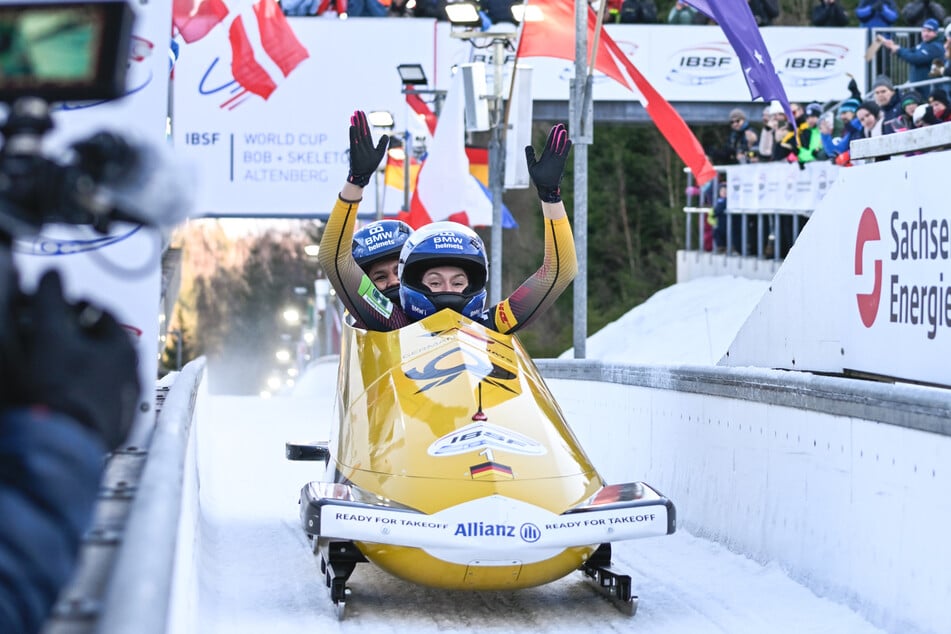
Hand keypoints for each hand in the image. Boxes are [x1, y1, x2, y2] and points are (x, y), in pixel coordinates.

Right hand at [12, 271, 139, 449]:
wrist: (59, 443)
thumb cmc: (57, 386)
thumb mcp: (48, 334)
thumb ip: (50, 299)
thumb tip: (53, 274)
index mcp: (124, 349)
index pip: (106, 315)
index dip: (79, 306)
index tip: (60, 306)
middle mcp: (134, 375)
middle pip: (107, 345)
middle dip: (81, 335)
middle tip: (56, 333)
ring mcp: (127, 403)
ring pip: (106, 374)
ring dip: (84, 364)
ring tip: (57, 364)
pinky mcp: (116, 427)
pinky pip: (102, 400)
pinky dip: (86, 391)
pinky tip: (65, 393)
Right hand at [347, 110, 387, 187]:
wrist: (363, 175)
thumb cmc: (370, 165)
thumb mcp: (379, 153)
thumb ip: (382, 144)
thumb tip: (386, 135)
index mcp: (367, 143)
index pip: (366, 130)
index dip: (364, 121)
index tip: (361, 113)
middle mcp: (361, 143)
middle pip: (361, 129)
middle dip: (359, 120)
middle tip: (356, 111)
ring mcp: (357, 146)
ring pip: (357, 133)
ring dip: (355, 124)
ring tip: (353, 115)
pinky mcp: (354, 151)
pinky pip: (354, 141)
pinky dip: (353, 134)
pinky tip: (352, 126)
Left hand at [525, 123, 571, 202]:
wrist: (544, 189)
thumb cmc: (538, 179)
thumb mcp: (531, 166)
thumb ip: (530, 156)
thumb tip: (528, 145)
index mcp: (545, 156)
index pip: (549, 143)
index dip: (552, 135)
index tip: (555, 127)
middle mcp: (552, 157)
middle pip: (556, 142)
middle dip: (558, 134)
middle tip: (561, 125)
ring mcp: (556, 160)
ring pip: (560, 147)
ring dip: (562, 139)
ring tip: (564, 130)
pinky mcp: (560, 164)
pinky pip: (564, 154)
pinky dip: (566, 148)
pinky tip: (568, 141)